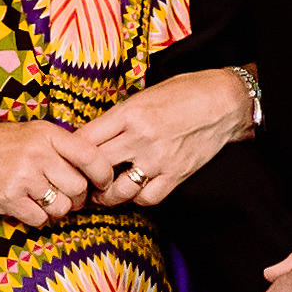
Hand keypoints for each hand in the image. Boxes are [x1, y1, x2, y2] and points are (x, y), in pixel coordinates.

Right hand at [0, 123, 97, 224]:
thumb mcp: (28, 134)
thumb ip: (59, 148)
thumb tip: (92, 171)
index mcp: (46, 133)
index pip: (91, 156)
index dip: (104, 174)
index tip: (102, 183)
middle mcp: (37, 153)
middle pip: (79, 188)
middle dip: (77, 198)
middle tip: (65, 197)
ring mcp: (23, 177)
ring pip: (62, 207)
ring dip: (56, 210)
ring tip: (41, 200)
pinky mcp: (9, 199)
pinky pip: (40, 219)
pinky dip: (36, 219)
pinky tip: (24, 207)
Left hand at [76, 68, 256, 212]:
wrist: (225, 100)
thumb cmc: (185, 92)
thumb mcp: (145, 95)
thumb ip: (119, 116)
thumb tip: (93, 134)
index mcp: (129, 113)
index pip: (84, 139)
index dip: (70, 152)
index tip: (67, 158)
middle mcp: (140, 137)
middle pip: (96, 166)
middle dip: (83, 177)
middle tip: (79, 181)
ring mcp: (159, 158)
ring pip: (118, 190)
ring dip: (107, 195)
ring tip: (102, 193)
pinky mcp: (177, 174)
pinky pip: (148, 197)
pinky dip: (138, 198)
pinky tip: (135, 192)